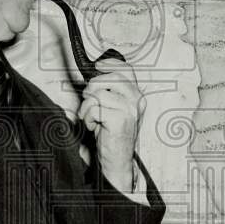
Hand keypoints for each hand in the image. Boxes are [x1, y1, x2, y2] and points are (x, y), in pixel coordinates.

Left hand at [77, 58, 144, 192]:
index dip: (109, 64)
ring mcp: (129, 110)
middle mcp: (136, 100)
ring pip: (98, 93)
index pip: (126, 69)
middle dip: (92, 87)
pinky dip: (88, 117)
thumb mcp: (114, 108)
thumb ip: (110, 91)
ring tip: (91, 117)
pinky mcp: (119, 120)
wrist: (118, 159)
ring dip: (87, 106)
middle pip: (109, 77)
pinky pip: (94, 108)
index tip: (97, 67)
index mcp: (136, 95)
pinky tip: (93, 126)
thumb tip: (94, 75)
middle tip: (89, 100)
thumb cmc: (112, 134)